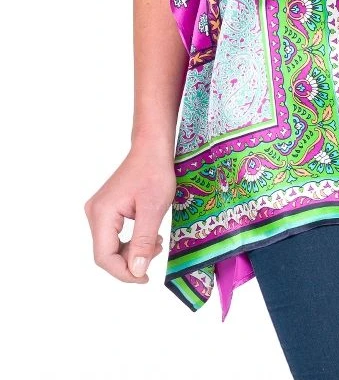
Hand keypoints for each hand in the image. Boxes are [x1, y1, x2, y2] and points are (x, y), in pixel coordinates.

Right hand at [83, 142, 175, 283]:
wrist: (152, 148)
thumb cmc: (154, 173)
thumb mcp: (153, 209)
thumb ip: (143, 241)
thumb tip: (136, 271)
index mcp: (101, 214)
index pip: (104, 257)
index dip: (124, 273)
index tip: (145, 278)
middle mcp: (94, 213)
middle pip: (106, 253)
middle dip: (130, 261)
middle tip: (156, 253)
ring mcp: (99, 211)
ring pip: (111, 245)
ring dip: (132, 251)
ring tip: (156, 243)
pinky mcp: (107, 209)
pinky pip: (114, 235)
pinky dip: (131, 241)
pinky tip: (149, 236)